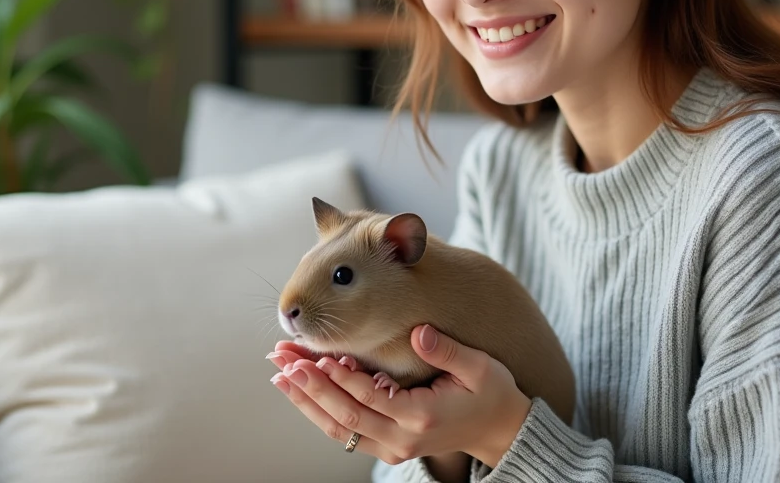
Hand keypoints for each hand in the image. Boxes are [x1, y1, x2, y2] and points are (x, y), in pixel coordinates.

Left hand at [267, 325, 532, 469]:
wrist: (499, 429)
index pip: (369, 395)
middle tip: (282, 359)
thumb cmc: (490, 391)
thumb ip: (447, 350)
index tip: (314, 355)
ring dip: (307, 401)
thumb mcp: (479, 367)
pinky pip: (348, 433)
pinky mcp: (389, 449)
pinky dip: (321, 412)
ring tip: (280, 374)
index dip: (339, 376)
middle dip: (310, 386)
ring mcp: (393, 448)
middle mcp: (401, 439)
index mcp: (420, 416)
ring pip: (340, 429)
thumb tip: (419, 332)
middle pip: (345, 415)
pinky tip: (302, 391)